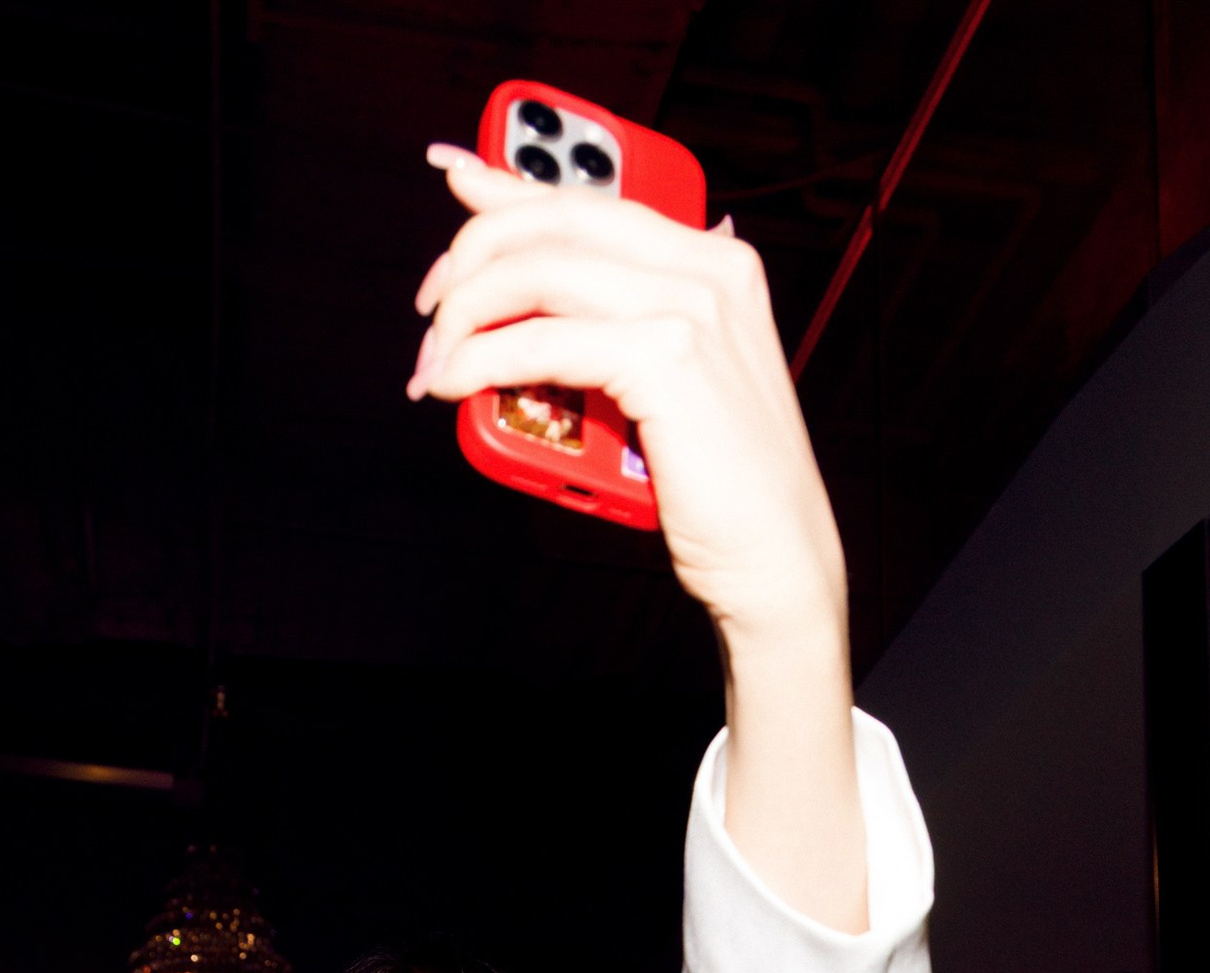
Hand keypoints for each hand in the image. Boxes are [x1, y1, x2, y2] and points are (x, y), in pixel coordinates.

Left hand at [410, 148, 842, 653]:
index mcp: (714, 262)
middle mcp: (708, 269)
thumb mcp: (671, 387)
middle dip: (475, 255)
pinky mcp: (668, 361)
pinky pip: (544, 344)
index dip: (512, 187)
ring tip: (438, 360)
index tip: (456, 179)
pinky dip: (485, 360)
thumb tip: (528, 312)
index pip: (593, 203)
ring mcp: (692, 309)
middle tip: (433, 307)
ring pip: (541, 274)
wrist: (776, 556)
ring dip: (468, 314)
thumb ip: (618, 332)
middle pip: (557, 224)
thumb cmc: (721, 485)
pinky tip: (458, 383)